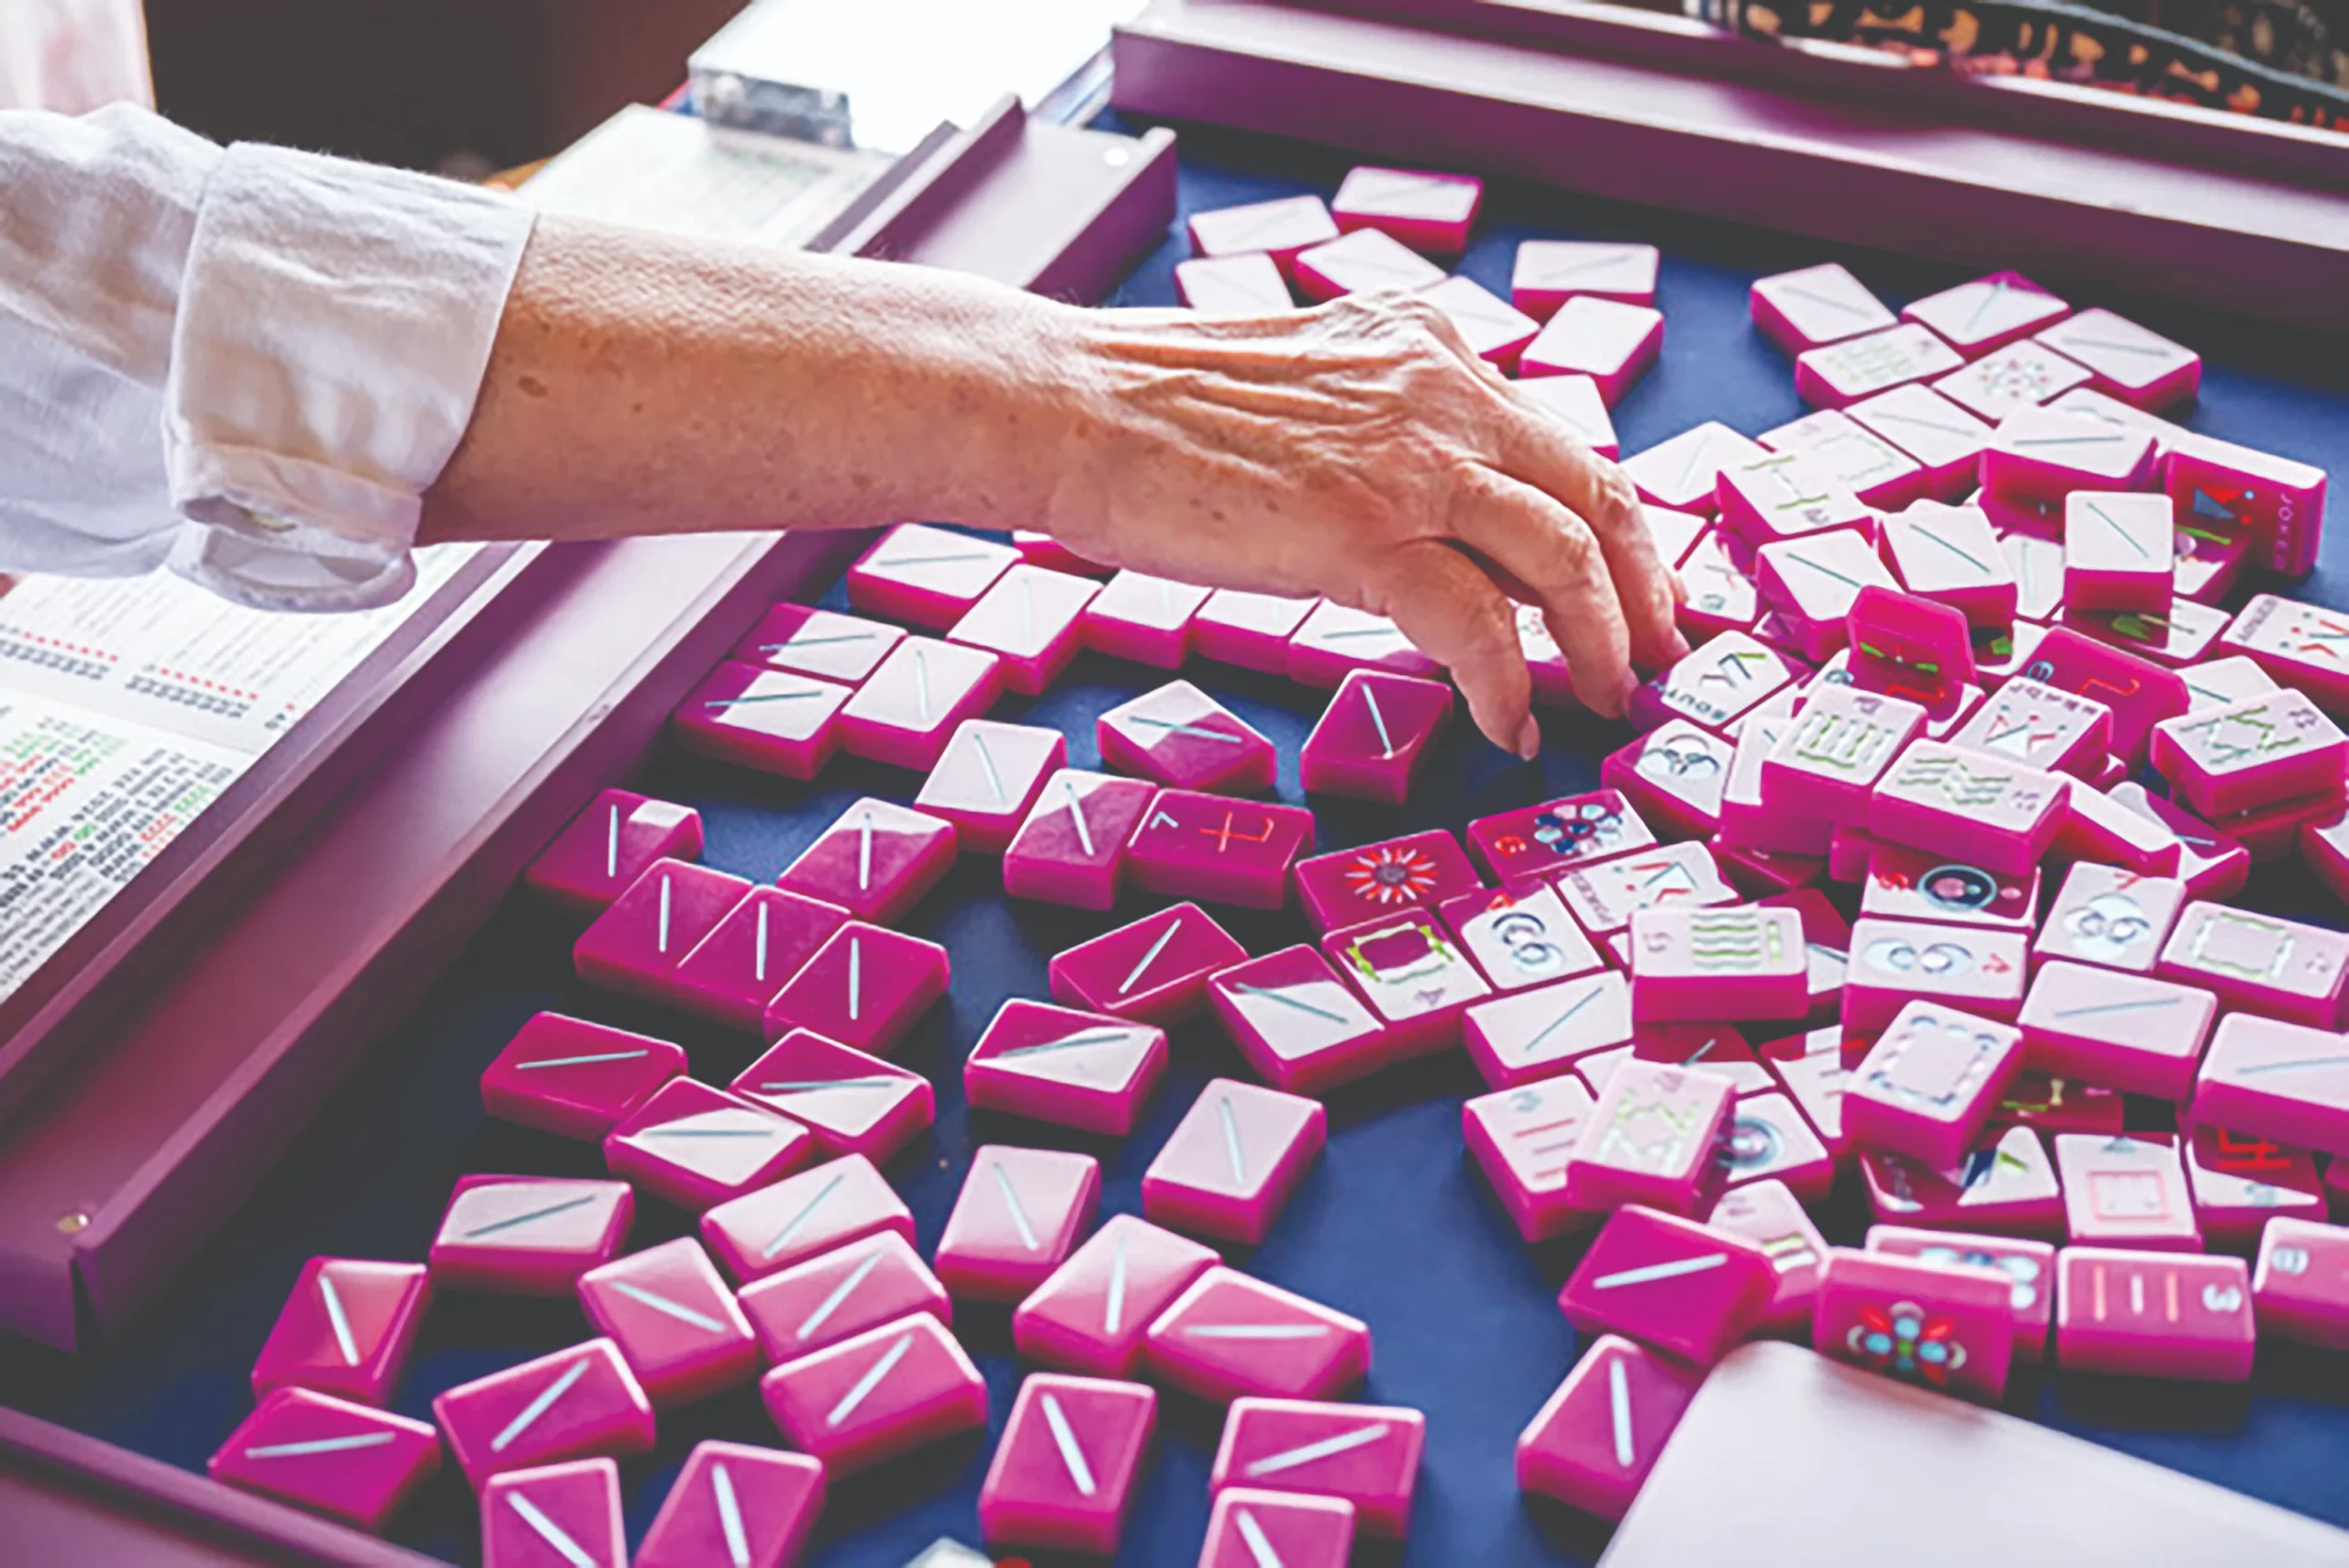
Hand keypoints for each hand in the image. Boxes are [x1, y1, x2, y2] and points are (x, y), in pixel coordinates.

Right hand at [1035, 290, 1687, 753]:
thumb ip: (1374, 429)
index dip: (1612, 519)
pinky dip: (1509, 685)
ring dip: (1602, 642)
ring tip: (1607, 701)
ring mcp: (1408, 460)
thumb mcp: (1297, 391)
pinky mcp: (1365, 532)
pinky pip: (1481, 625)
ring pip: (1564, 556)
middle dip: (1643, 585)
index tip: (1632, 581)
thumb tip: (1416, 523)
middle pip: (1596, 489)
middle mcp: (1437, 388)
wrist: (1064, 406)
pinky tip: (1507, 725)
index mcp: (1420, 345)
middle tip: (1658, 652)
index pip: (1556, 437)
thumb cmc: (1145, 414)